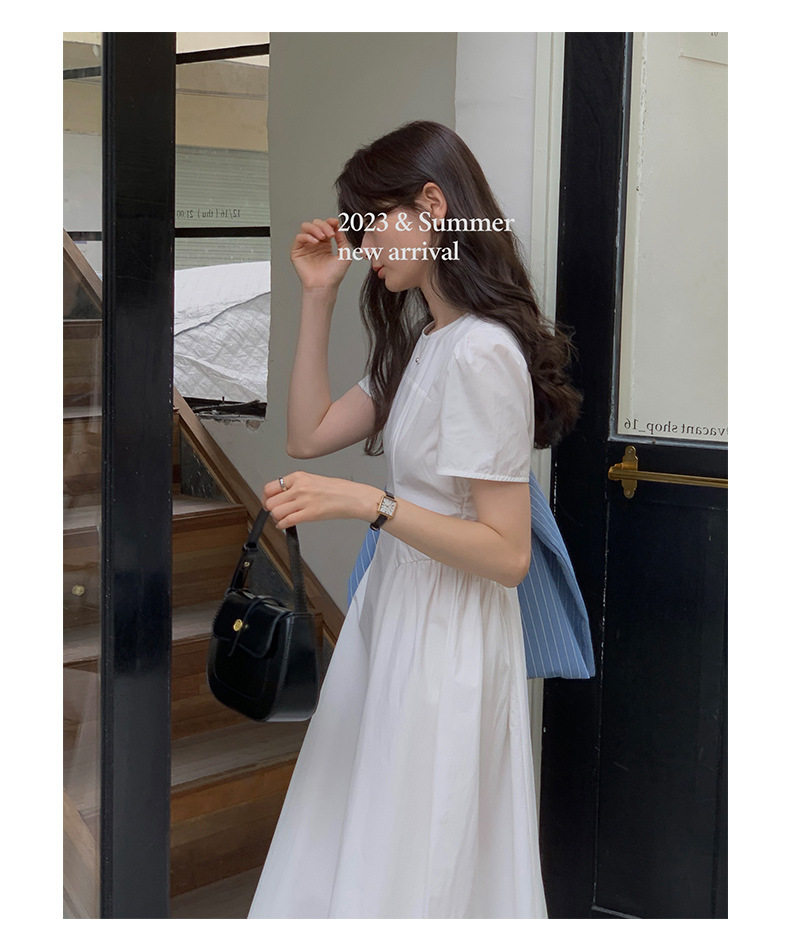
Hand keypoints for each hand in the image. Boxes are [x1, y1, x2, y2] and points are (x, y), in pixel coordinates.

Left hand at [263, 471, 378, 529]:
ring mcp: (304, 501)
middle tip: (275, 512)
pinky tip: (285, 525)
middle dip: (271, 509)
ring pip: (276, 512)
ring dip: (277, 518)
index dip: (267, 497)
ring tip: (282, 519)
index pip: (271, 487)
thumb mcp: (314, 480)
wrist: (353, 497)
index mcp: (299, 476)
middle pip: (271, 501)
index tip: (269, 501)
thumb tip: (282, 495)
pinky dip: (282, 525)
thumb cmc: (339, 490)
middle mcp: (299, 487)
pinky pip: (287, 521)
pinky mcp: (310, 514)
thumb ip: (297, 486)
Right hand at [290, 217, 352, 290]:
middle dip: (323, 225)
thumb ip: (343, 240)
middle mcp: (315, 243)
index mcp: (326, 244)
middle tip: (330, 234)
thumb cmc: (334, 275)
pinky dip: (307, 236)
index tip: (335, 223)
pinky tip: (315, 242)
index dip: (330, 222)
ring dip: (315, 229)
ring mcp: (306, 246)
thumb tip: (339, 227)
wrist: (325, 286)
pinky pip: (299, 237)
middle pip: (315, 224)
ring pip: (306, 227)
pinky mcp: (297, 251)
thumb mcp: (345, 255)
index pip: (326, 226)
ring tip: (323, 237)